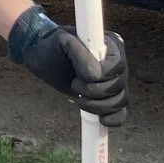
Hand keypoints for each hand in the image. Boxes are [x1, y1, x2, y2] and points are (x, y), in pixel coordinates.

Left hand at [7, 4, 127, 124]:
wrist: (43, 57)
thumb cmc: (52, 46)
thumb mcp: (63, 42)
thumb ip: (80, 54)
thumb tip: (96, 75)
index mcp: (111, 46)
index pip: (117, 66)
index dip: (102, 76)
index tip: (80, 76)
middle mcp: (116, 64)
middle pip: (119, 85)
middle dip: (95, 91)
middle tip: (74, 85)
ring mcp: (114, 82)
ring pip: (120, 100)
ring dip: (98, 106)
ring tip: (79, 99)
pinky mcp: (108, 98)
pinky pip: (120, 112)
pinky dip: (113, 119)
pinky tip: (101, 120)